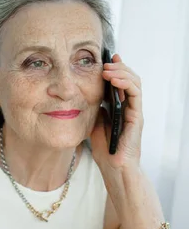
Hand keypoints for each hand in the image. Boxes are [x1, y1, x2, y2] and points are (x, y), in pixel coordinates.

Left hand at [90, 53, 143, 172]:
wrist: (114, 169)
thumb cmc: (105, 151)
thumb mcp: (94, 125)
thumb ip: (96, 110)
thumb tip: (90, 95)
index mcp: (120, 109)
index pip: (120, 83)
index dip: (115, 70)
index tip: (105, 60)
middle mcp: (129, 108)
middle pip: (129, 79)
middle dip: (118, 67)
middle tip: (105, 62)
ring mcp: (134, 111)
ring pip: (134, 82)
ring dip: (121, 72)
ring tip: (108, 68)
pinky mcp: (137, 116)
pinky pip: (135, 93)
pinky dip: (125, 83)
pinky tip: (113, 79)